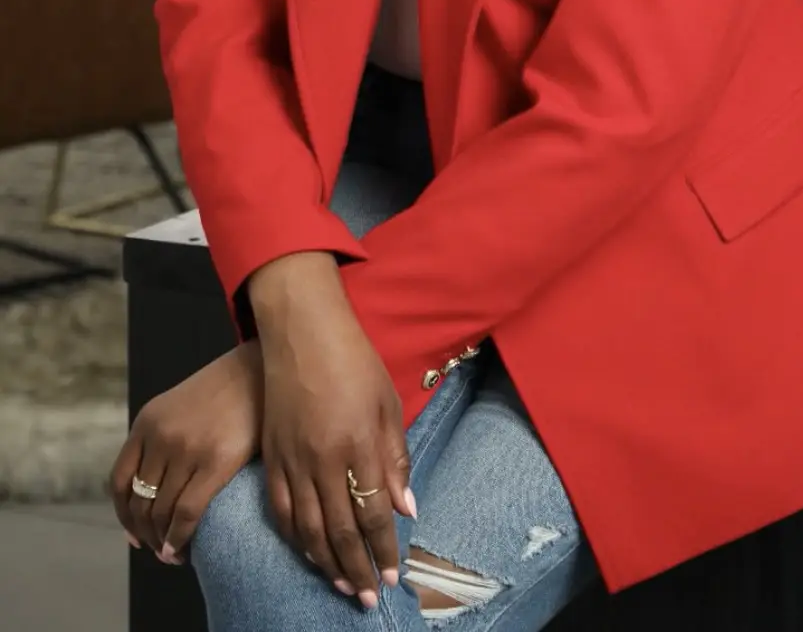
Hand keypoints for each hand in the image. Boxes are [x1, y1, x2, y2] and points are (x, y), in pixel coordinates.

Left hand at [110, 341, 262, 562]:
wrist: (260, 370)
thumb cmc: (224, 393)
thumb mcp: (178, 409)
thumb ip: (160, 441)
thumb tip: (150, 492)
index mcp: (147, 423)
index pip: (120, 482)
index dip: (124, 516)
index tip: (135, 537)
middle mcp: (160, 436)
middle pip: (139, 502)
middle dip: (146, 535)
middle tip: (160, 550)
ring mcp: (186, 449)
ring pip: (160, 512)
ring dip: (162, 542)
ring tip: (173, 554)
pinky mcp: (215, 461)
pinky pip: (186, 513)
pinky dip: (178, 539)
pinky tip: (182, 550)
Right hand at [249, 253, 413, 608]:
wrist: (302, 330)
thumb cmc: (352, 360)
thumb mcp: (386, 403)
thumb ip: (394, 458)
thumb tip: (406, 509)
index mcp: (357, 444)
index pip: (372, 513)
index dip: (382, 549)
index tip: (392, 576)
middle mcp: (322, 458)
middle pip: (339, 529)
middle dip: (356, 568)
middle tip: (368, 597)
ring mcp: (292, 458)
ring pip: (306, 527)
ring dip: (325, 562)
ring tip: (342, 584)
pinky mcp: (271, 454)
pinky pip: (279, 508)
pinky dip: (293, 537)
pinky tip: (306, 551)